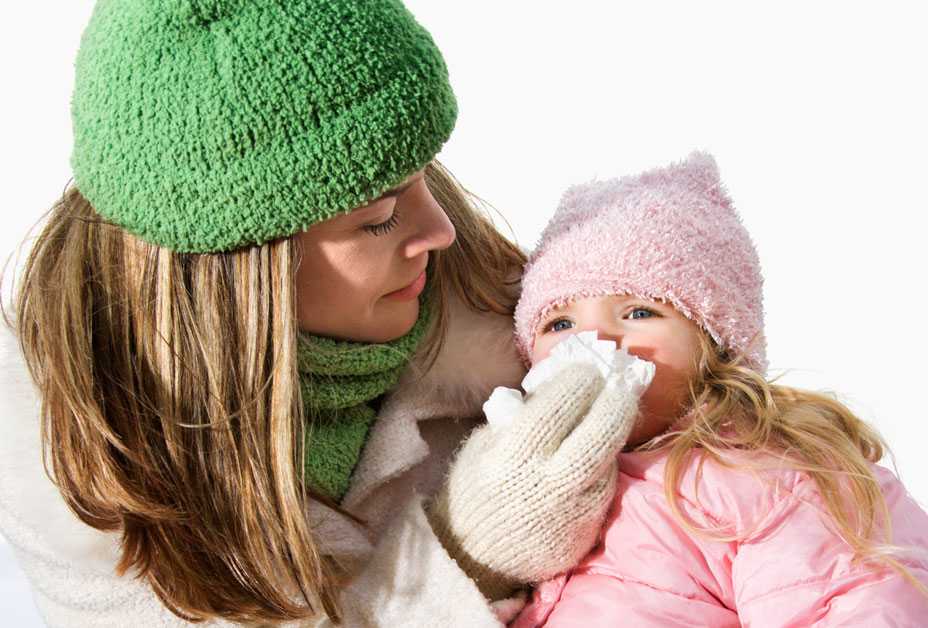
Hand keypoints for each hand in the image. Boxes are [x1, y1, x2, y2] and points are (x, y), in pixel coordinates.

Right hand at [427, 362, 646, 600]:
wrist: (472, 557)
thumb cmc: (474, 489)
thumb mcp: (484, 444)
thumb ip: (518, 417)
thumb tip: (555, 388)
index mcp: (517, 453)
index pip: (562, 403)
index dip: (580, 379)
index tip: (587, 369)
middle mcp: (551, 480)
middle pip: (602, 431)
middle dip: (616, 400)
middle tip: (620, 384)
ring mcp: (575, 508)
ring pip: (609, 458)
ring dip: (614, 431)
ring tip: (612, 412)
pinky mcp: (587, 528)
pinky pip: (605, 485)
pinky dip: (604, 463)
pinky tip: (595, 451)